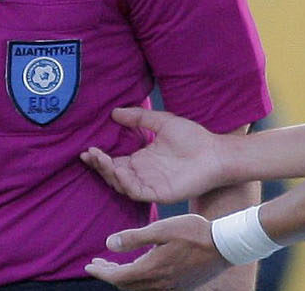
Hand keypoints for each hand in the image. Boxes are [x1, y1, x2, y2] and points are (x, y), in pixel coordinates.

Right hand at [80, 107, 228, 203]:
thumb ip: (139, 118)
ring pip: (121, 184)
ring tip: (101, 159)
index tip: (87, 147)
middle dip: (99, 165)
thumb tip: (114, 111)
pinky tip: (119, 170)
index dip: (100, 157)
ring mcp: (150, 185)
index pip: (114, 161)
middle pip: (113, 174)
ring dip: (109, 173)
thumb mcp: (162, 122)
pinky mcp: (159, 193)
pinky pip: (137, 192)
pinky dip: (126, 183)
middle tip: (89, 154)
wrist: (216, 152)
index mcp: (141, 159)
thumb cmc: (193, 137)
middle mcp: (142, 173)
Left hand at [85, 214, 231, 290]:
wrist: (225, 246)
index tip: (89, 266)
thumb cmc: (195, 232)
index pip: (117, 277)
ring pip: (138, 289)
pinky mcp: (179, 286)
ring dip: (124, 279)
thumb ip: (134, 237)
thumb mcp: (162, 229)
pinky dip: (139, 280)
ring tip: (116, 266)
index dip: (101, 272)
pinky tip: (140, 268)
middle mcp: (159, 284)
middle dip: (110, 275)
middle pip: (125, 286)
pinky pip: (151, 288)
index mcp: (151, 269)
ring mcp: (170, 287)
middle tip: (99, 264)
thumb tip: (108, 243)